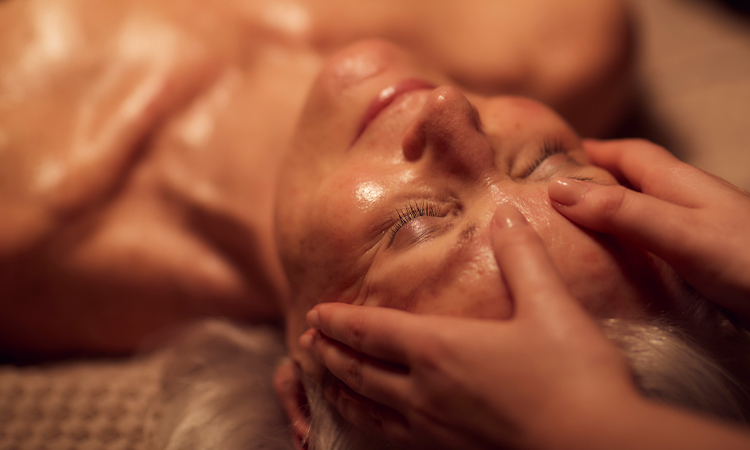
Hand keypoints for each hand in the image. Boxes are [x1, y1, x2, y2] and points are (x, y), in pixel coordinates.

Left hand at [299, 204, 636, 449]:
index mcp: (439, 348)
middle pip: (360, 371)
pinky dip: (370, 425)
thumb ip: (522, 256)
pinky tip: (373, 425)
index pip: (372, 331)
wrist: (599, 445)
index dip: (340, 322)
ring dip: (341, 391)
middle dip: (329, 354)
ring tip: (323, 383)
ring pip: (369, 409)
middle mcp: (425, 391)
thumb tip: (507, 213)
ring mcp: (435, 429)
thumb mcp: (549, 303)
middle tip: (305, 345)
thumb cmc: (572, 373)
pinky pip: (394, 438)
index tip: (313, 314)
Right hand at [548, 139, 749, 319]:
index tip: (554, 154)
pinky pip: (653, 245)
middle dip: (596, 180)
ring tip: (574, 232)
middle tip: (554, 196)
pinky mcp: (702, 264)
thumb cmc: (748, 262)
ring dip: (610, 214)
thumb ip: (623, 212)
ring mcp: (697, 234)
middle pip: (634, 181)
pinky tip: (616, 268)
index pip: (630, 154)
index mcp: (680, 184)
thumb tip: (558, 190)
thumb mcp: (680, 233)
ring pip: (643, 213)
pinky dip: (627, 247)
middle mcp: (687, 203)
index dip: (593, 149)